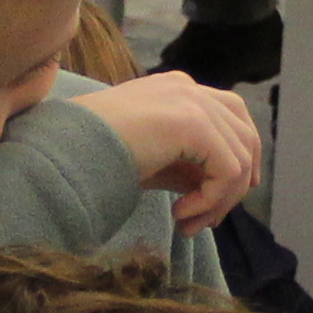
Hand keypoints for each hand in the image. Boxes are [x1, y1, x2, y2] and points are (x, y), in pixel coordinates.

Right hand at [71, 71, 262, 231]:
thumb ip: (186, 168)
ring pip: (240, 157)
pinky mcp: (193, 122)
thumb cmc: (95, 155)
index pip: (232, 117)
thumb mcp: (152, 160)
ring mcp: (192, 101)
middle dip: (236, 184)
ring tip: (188, 223)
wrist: (67, 148)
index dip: (240, 158)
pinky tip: (180, 213)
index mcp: (177, 89)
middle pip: (245, 134)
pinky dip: (211, 200)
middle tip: (209, 220)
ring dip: (219, 201)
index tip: (224, 199)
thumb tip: (216, 192)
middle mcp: (189, 88)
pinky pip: (227, 170)